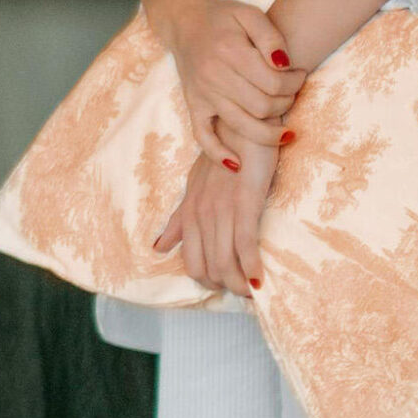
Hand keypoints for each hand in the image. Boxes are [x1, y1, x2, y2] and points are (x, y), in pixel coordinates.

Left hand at [154, 144, 276, 297]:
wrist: (243, 127)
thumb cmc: (224, 157)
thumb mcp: (195, 188)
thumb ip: (178, 220)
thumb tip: (158, 247)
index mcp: (189, 213)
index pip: (192, 263)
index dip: (209, 280)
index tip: (227, 285)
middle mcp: (200, 214)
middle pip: (207, 269)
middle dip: (226, 286)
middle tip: (244, 289)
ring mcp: (220, 210)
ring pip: (224, 262)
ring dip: (240, 283)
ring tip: (254, 289)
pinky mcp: (243, 203)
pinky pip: (244, 244)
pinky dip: (251, 267)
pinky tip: (260, 278)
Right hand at [161, 0, 302, 165]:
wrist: (184, 20)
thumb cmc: (222, 17)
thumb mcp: (250, 14)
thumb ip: (271, 37)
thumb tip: (286, 66)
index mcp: (230, 52)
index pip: (274, 82)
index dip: (295, 83)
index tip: (300, 76)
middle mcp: (214, 77)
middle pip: (262, 107)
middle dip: (286, 104)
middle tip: (292, 94)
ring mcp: (202, 94)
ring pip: (242, 126)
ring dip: (269, 133)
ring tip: (284, 129)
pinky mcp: (193, 106)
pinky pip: (203, 137)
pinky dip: (219, 155)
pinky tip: (238, 164)